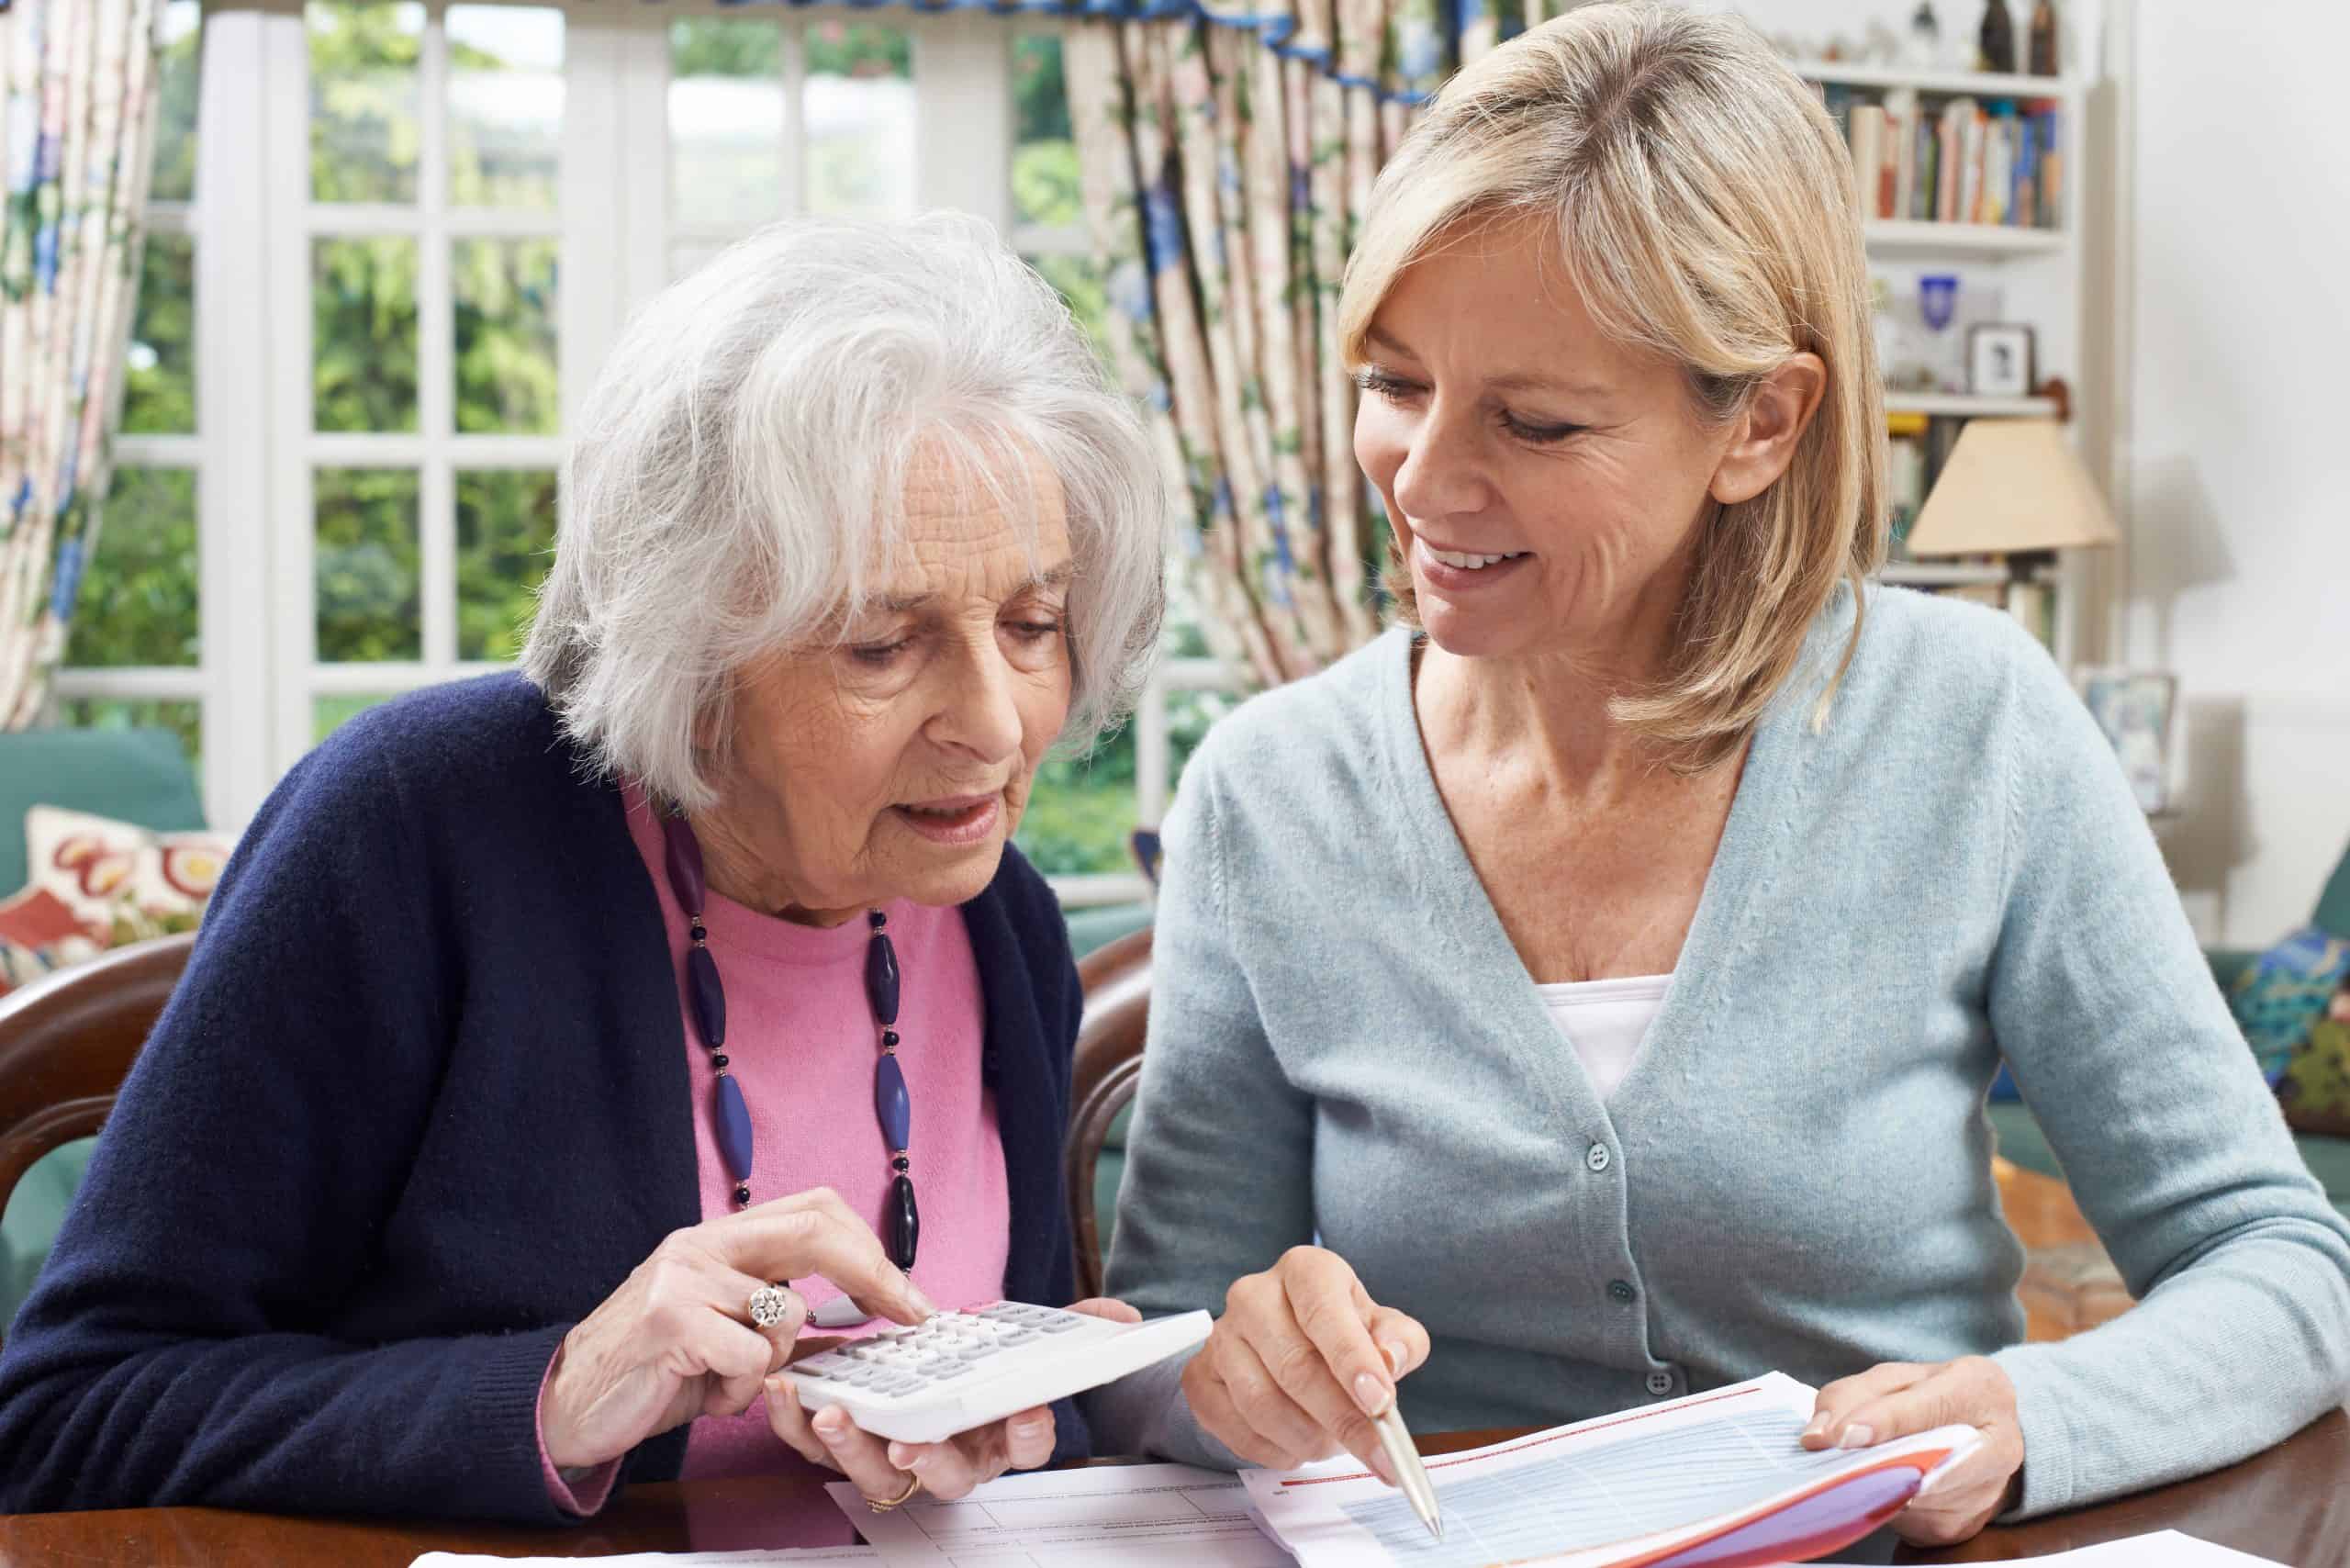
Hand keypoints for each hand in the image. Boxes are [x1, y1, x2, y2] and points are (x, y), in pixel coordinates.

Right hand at [541, 1187, 933, 1470]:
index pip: (815, 1209)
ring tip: (726, 1379)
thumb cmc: (652, 1369)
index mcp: (719, 1238)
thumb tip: (858, 1323)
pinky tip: (705, 1394)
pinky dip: (740, 1390)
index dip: (870, 1248)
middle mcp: (702, 1244)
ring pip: (787, 1315)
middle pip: (816, 1230)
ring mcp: (685, 1277)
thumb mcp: (721, 1332)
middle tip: (907, 1314)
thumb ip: (778, 1318)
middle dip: (874, 1275)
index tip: (907, 1295)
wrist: (565, 1403)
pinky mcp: (672, 1321)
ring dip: (773, 1363)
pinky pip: (752, 1359)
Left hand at [765, 1298, 1144, 1500]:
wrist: (916, 1364)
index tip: (1028, 1413)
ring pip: (876, 1473)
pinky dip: (798, 1424)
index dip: (1029, 1436)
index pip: (1027, 1447)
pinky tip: (791, 1392)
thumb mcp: (1025, 1342)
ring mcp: (894, 1456)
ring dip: (853, 1448)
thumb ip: (1074, 1330)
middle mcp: (951, 1457)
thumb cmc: (973, 1364)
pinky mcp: (844, 1443)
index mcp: (1000, 1434)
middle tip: (911, 1441)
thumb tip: (1124, 1319)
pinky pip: (819, 1448)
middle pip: (945, 1474)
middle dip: (928, 1459)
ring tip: (834, 1414)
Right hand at [1182, 1246, 1430, 1481]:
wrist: (1283, 1343)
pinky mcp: (1200, 1378)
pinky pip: (1237, 1429)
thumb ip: (1400, 1341)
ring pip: (1263, 1404)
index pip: (1323, 1311)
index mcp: (1304, 1270)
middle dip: (1342, 1418)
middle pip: (1295, 1366)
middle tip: (1377, 1451)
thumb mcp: (1382, 1327)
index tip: (1380, 1402)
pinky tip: (1297, 1444)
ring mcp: (1221, 1337)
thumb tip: (1390, 1358)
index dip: (1352, 1361)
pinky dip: (1276, 1450)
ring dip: (1308, 1439)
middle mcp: (1254, 1295)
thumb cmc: (1339, 1333)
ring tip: (1333, 1443)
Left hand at [1801, 1356, 2024, 1545]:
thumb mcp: (1893, 1379)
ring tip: (1847, 1474)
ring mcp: (1987, 1492)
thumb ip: (1854, 1396)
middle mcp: (1998, 1444)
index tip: (1843, 1436)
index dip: (1884, 1421)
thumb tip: (1820, 1435)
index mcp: (1981, 1389)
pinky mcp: (1964, 1525)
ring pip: (1912, 1498)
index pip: (1929, 1406)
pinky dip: (1883, 1506)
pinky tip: (1871, 1491)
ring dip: (1873, 1488)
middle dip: (1875, 1464)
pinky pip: (1911, 1521)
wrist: (1980, 1435)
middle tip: (1832, 1465)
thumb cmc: (1931, 1398)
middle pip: (1925, 1461)